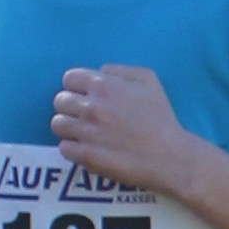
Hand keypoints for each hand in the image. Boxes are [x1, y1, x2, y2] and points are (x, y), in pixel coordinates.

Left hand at [48, 63, 193, 200]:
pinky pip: (64, 148)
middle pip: (60, 101)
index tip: (85, 98)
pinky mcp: (88, 157)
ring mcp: (88, 132)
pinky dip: (72, 149)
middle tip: (84, 118)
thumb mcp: (148, 80)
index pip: (69, 79)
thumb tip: (100, 73)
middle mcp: (92, 106)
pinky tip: (86, 150)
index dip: (76, 88)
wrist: (171, 158)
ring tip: (82, 135)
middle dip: (70, 108)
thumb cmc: (162, 119)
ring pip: (58, 124)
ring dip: (68, 128)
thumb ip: (119, 71)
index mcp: (104, 85)